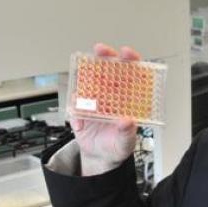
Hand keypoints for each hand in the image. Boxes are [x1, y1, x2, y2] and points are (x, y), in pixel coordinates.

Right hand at [72, 43, 139, 175]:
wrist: (99, 156)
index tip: (126, 53)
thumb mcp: (126, 142)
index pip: (132, 73)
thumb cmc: (118, 146)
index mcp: (128, 98)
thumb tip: (127, 121)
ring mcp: (95, 98)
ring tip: (84, 90)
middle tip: (100, 50)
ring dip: (85, 78)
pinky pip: (75, 103)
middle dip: (104, 56)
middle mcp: (112, 93)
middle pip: (109, 68)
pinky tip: (80, 122)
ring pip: (89, 80)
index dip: (130, 59)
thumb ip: (127, 133)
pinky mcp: (80, 107)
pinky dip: (76, 110)